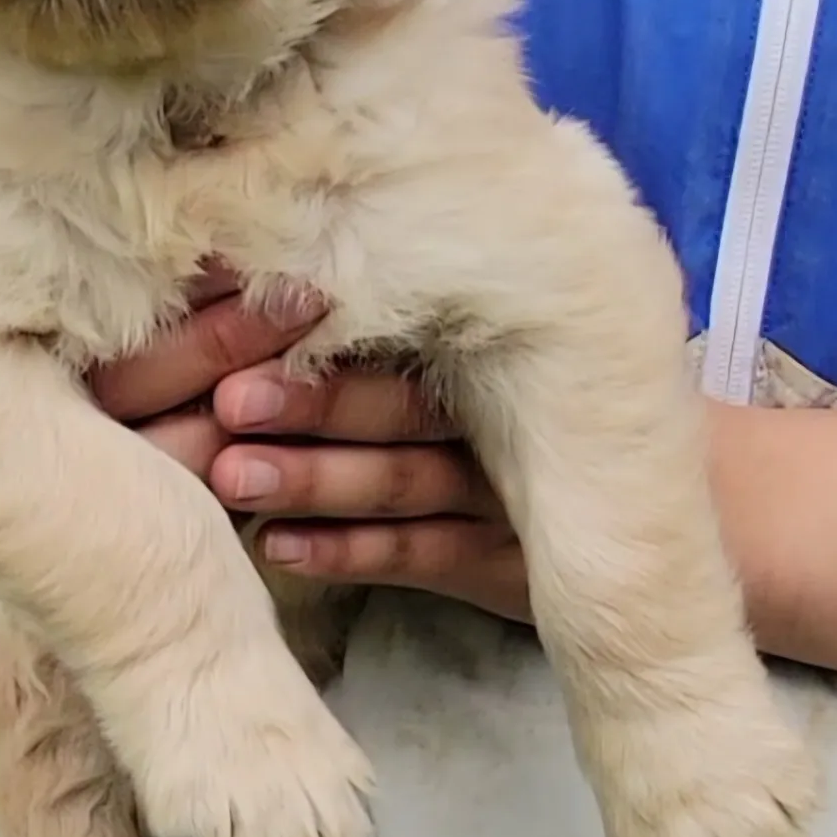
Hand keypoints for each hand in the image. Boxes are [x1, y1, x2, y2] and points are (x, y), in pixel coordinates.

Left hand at [88, 264, 530, 621]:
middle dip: (315, 400)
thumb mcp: (457, 363)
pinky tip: (276, 546)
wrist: (606, 523)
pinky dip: (348, 552)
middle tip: (230, 399)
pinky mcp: (503, 567)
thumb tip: (239, 269)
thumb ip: (377, 329)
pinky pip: (420, 558)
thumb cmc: (487, 419)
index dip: (315, 323)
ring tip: (231, 476)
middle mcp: (497, 415)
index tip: (236, 312)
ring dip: (314, 478)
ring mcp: (503, 493)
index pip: (399, 333)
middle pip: (403, 403)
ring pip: (403, 481)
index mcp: (477, 354)